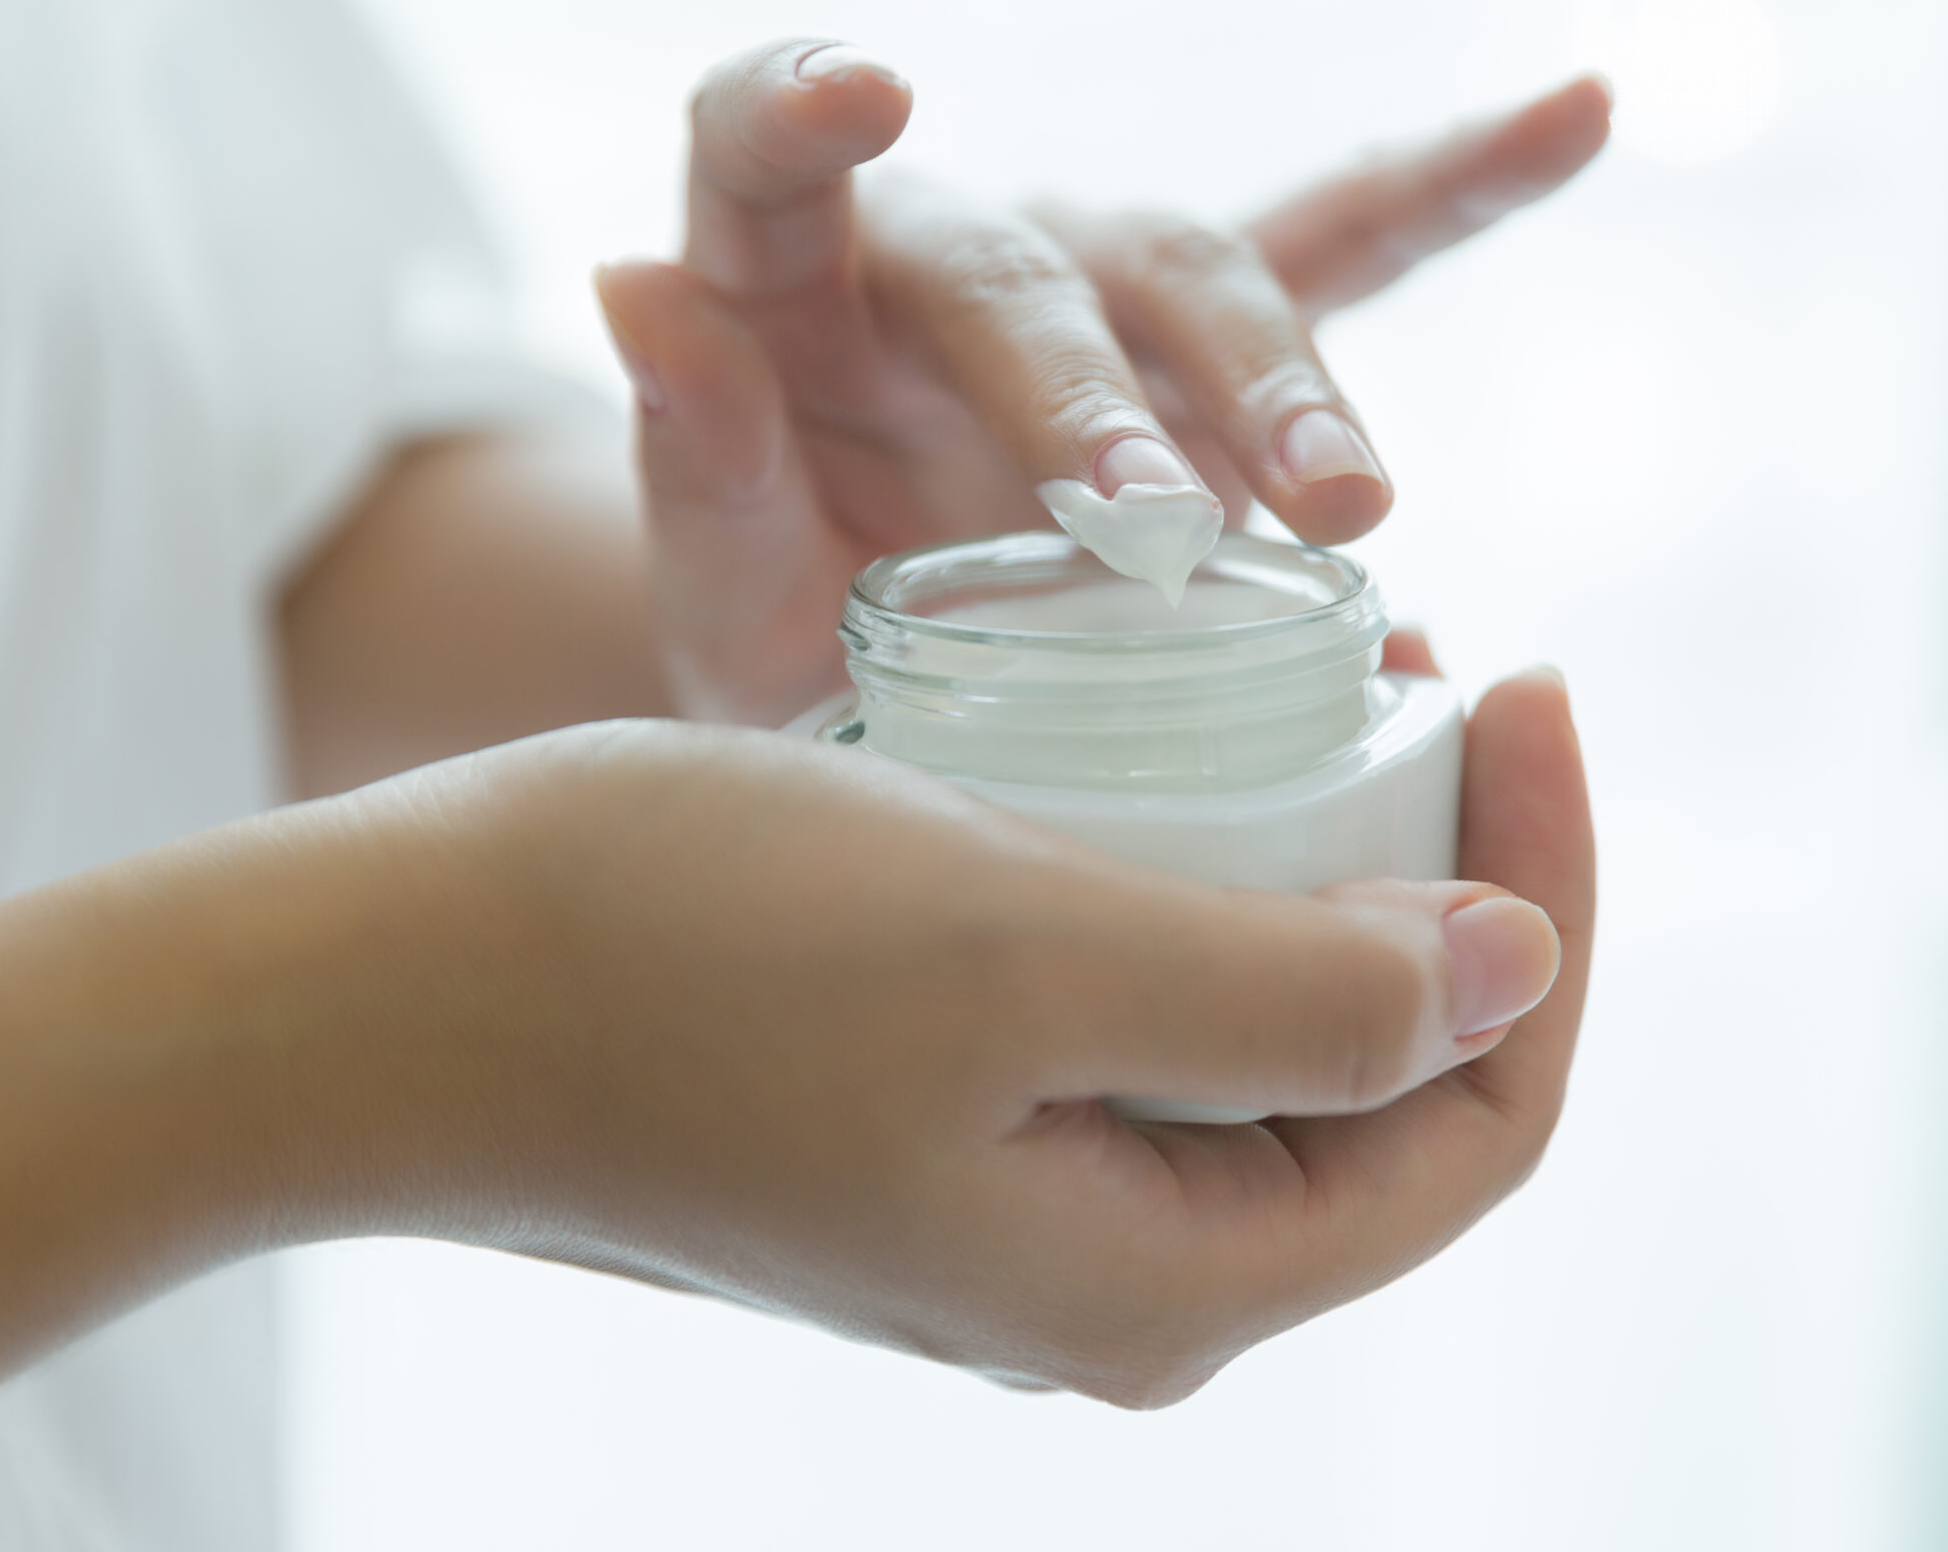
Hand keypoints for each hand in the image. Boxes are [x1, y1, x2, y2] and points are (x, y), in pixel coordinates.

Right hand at [0, 671, 1587, 1465]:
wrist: (400, 984)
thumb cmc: (689, 954)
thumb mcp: (1030, 960)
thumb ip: (1301, 997)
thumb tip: (1509, 973)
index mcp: (1167, 1278)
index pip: (1477, 1118)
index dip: (1546, 906)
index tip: (1524, 684)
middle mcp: (1113, 1271)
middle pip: (1386, 1085)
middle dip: (1451, 878)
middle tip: (1442, 669)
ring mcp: (1022, 1200)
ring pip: (1263, 1035)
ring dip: (1330, 862)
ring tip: (1344, 680)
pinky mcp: (943, 1120)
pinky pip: (1139, 1007)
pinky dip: (1199, 874)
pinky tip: (1184, 749)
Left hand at [594, 39, 1608, 724]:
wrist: (897, 666)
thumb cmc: (787, 621)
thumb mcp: (718, 581)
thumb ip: (688, 450)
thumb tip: (621, 281)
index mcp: (791, 287)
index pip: (764, 149)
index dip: (797, 109)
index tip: (860, 92)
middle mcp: (961, 247)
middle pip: (1034, 275)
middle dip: (1098, 396)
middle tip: (1141, 524)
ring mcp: (1104, 277)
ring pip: (1206, 279)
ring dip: (1280, 385)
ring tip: (1346, 501)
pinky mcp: (1221, 337)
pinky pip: (1350, 242)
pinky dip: (1457, 187)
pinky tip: (1578, 116)